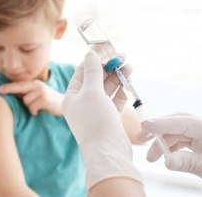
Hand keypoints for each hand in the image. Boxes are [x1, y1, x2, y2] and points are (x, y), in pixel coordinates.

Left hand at [0, 80, 63, 115]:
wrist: (64, 104)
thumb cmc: (48, 101)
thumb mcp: (37, 94)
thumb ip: (27, 93)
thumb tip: (12, 94)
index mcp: (35, 84)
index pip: (19, 84)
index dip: (9, 87)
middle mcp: (37, 86)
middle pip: (20, 89)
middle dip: (10, 90)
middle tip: (0, 91)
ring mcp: (41, 92)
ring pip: (26, 101)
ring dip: (29, 107)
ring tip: (36, 108)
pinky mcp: (44, 99)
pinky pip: (32, 107)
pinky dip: (34, 111)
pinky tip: (38, 111)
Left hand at [63, 50, 141, 189]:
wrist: (108, 153)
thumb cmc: (95, 121)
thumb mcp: (92, 92)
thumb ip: (93, 72)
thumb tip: (90, 54)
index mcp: (72, 97)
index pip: (82, 72)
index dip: (94, 59)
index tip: (106, 48)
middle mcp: (82, 103)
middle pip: (96, 79)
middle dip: (109, 67)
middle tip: (122, 56)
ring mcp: (96, 111)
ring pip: (107, 88)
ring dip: (118, 77)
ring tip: (129, 67)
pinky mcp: (109, 117)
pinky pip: (115, 99)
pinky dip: (122, 90)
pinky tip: (128, 82)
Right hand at [137, 113, 201, 196]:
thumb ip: (188, 162)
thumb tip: (165, 160)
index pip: (185, 122)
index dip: (163, 123)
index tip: (145, 125)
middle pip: (179, 124)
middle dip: (159, 130)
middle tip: (141, 137)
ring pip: (179, 136)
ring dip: (164, 144)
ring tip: (151, 157)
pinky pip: (185, 147)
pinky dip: (173, 151)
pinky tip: (165, 158)